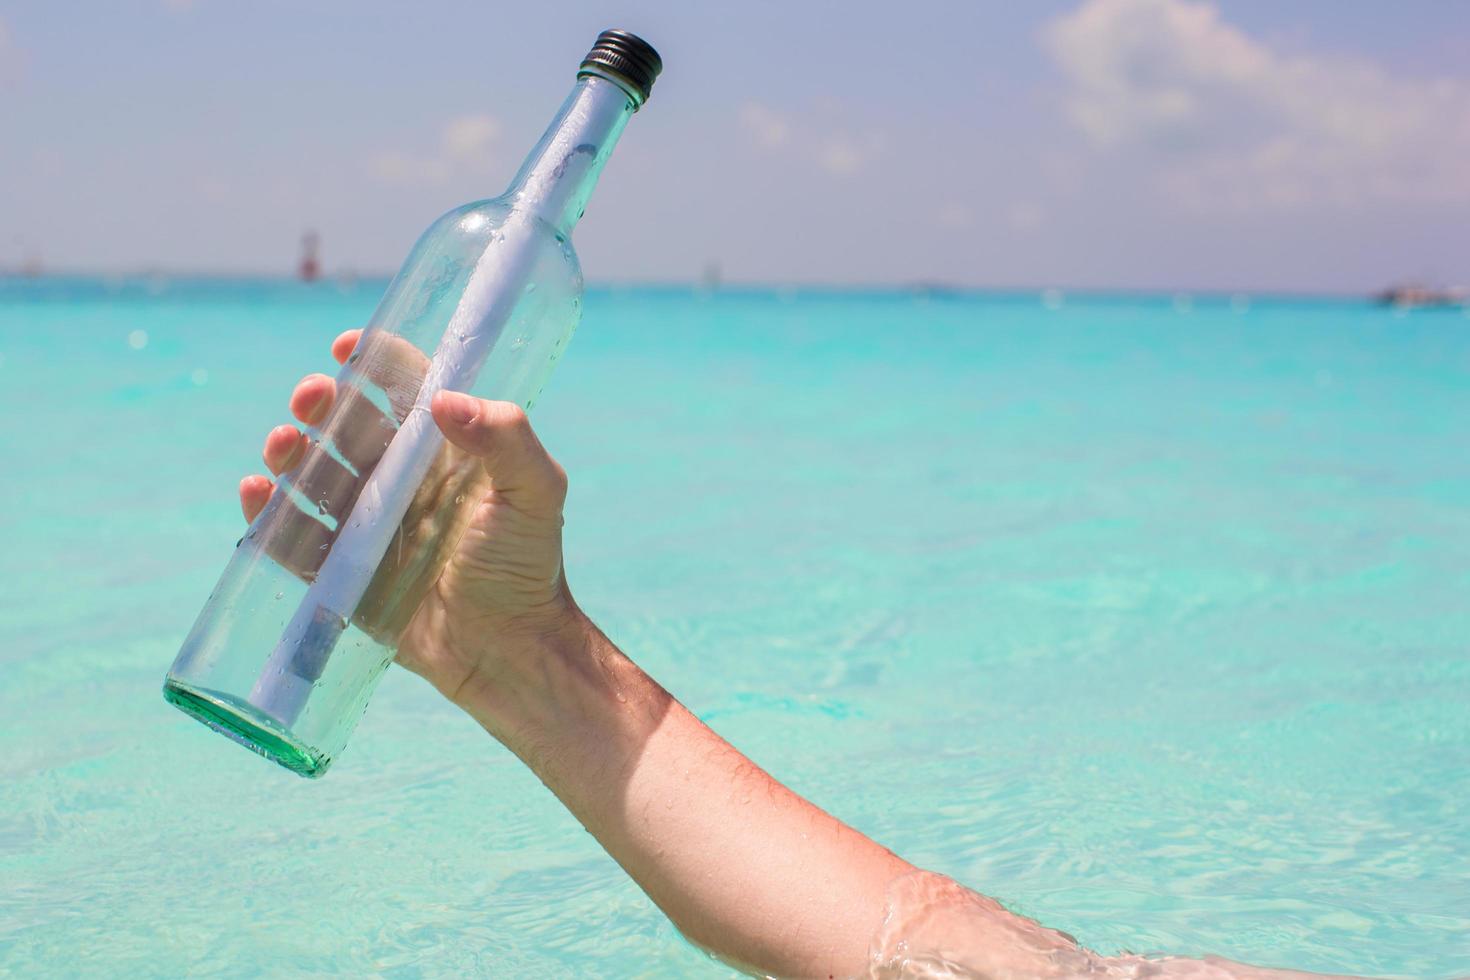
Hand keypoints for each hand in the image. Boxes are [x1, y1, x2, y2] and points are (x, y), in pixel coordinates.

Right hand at [239, 329, 578, 704]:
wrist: (509, 650)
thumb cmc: (528, 566)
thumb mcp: (535, 492)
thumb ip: (505, 438)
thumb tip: (443, 400)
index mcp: (445, 454)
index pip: (403, 393)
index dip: (374, 366)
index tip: (349, 348)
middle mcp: (402, 483)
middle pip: (348, 428)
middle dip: (322, 405)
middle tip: (312, 396)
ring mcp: (369, 528)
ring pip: (313, 476)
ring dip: (290, 452)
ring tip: (283, 444)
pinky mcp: (343, 574)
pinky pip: (294, 539)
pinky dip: (268, 514)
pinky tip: (258, 493)